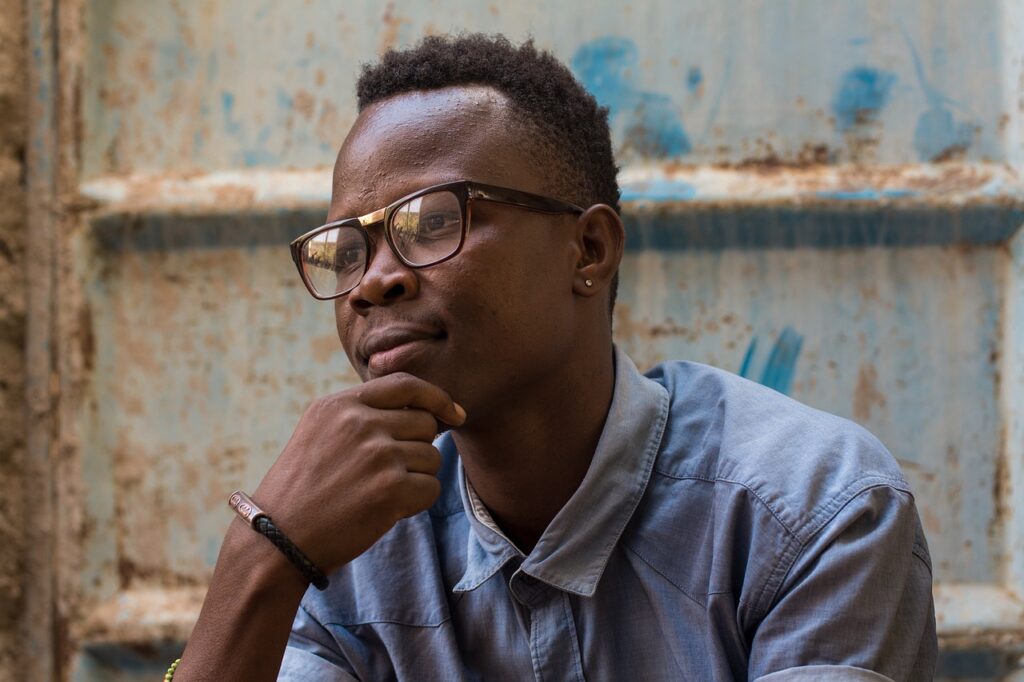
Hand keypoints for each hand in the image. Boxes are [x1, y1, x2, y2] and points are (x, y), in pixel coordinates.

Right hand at [249, 372, 465, 573]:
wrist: (278, 538)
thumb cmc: (303, 490)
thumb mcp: (319, 432)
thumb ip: (363, 414)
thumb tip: (426, 411)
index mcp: (340, 404)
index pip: (406, 385)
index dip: (437, 397)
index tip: (454, 414)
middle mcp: (359, 423)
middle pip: (426, 423)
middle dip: (418, 448)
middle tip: (389, 474)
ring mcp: (376, 454)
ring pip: (432, 457)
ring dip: (417, 478)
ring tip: (380, 493)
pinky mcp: (390, 489)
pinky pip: (431, 488)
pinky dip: (417, 503)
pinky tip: (387, 511)